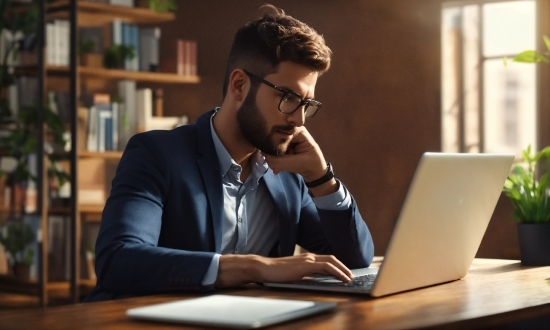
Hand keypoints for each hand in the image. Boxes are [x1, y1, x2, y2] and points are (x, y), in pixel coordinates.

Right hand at [214, 253, 352, 287]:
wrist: (264, 268)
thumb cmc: (275, 272)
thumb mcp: (293, 272)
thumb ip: (304, 273)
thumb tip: (314, 279)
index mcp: (305, 258)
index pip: (326, 259)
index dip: (337, 265)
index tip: (344, 272)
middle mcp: (308, 256)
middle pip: (332, 258)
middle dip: (343, 266)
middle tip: (351, 275)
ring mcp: (308, 260)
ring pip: (331, 262)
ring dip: (343, 269)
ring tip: (350, 278)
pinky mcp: (306, 265)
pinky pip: (326, 267)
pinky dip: (337, 272)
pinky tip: (342, 278)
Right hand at [262, 127, 326, 181]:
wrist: (316, 174)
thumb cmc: (311, 166)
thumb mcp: (295, 163)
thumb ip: (278, 160)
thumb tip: (263, 153)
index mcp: (299, 131)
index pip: (281, 131)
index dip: (275, 141)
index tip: (273, 154)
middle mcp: (292, 133)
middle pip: (276, 138)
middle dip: (274, 153)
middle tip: (275, 165)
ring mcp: (288, 140)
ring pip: (275, 146)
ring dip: (275, 159)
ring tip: (278, 168)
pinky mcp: (285, 147)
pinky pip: (276, 152)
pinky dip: (276, 161)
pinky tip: (278, 169)